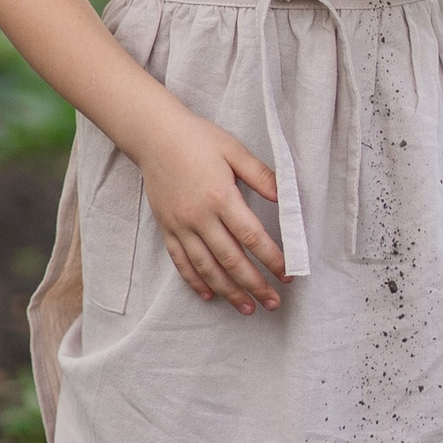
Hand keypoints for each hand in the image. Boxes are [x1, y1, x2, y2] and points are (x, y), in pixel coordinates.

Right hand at [136, 107, 287, 311]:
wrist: (154, 135)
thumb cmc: (198, 139)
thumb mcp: (234, 150)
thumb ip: (261, 176)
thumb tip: (287, 197)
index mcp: (220, 197)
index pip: (252, 236)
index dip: (272, 259)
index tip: (288, 274)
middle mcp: (199, 217)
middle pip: (231, 260)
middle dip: (254, 285)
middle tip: (273, 303)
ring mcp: (180, 226)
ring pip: (206, 267)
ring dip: (228, 291)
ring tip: (247, 308)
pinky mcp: (166, 228)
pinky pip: (181, 262)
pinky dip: (195, 282)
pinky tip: (209, 295)